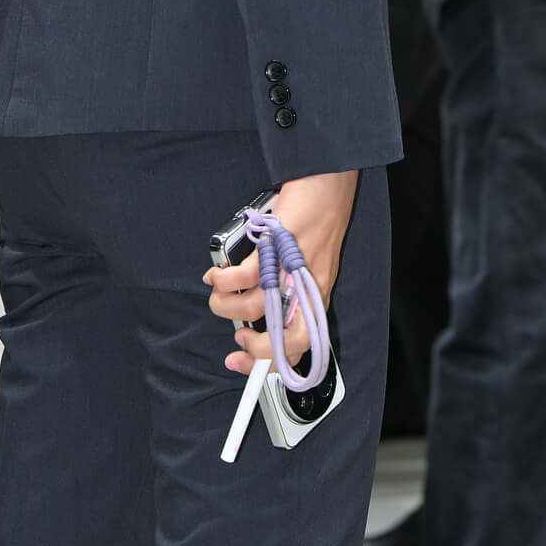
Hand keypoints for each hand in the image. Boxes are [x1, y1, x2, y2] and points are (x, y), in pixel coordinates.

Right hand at [205, 168, 357, 374]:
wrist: (328, 184)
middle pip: (279, 338)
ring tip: (218, 290)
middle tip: (236, 329)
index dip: (268, 361)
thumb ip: (278, 284)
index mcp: (314, 297)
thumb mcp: (301, 263)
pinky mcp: (277, 248)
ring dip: (225, 303)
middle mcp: (307, 290)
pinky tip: (219, 273)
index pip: (299, 345)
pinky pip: (245, 276)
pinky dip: (225, 278)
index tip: (236, 359)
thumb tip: (234, 296)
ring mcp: (292, 271)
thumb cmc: (313, 222)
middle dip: (250, 342)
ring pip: (253, 308)